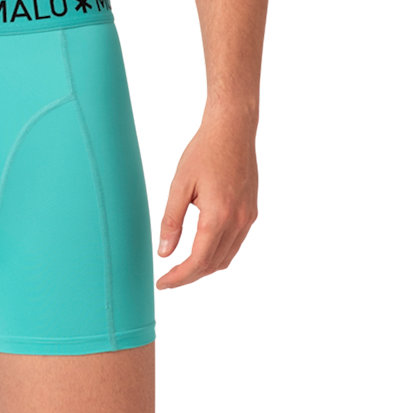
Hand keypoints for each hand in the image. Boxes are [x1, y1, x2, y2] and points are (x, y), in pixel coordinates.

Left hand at [155, 107, 259, 292]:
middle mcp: (238, 223)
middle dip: (189, 276)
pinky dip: (218, 254)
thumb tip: (163, 253)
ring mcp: (248, 219)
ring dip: (204, 268)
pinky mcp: (252, 212)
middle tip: (167, 278)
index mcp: (218, 217)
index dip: (178, 278)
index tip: (160, 283)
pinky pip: (236, 245)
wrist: (232, 129)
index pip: (197, 262)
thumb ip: (171, 221)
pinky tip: (202, 248)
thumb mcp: (180, 185)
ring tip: (181, 266)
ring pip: (226, 259)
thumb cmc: (203, 152)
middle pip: (213, 266)